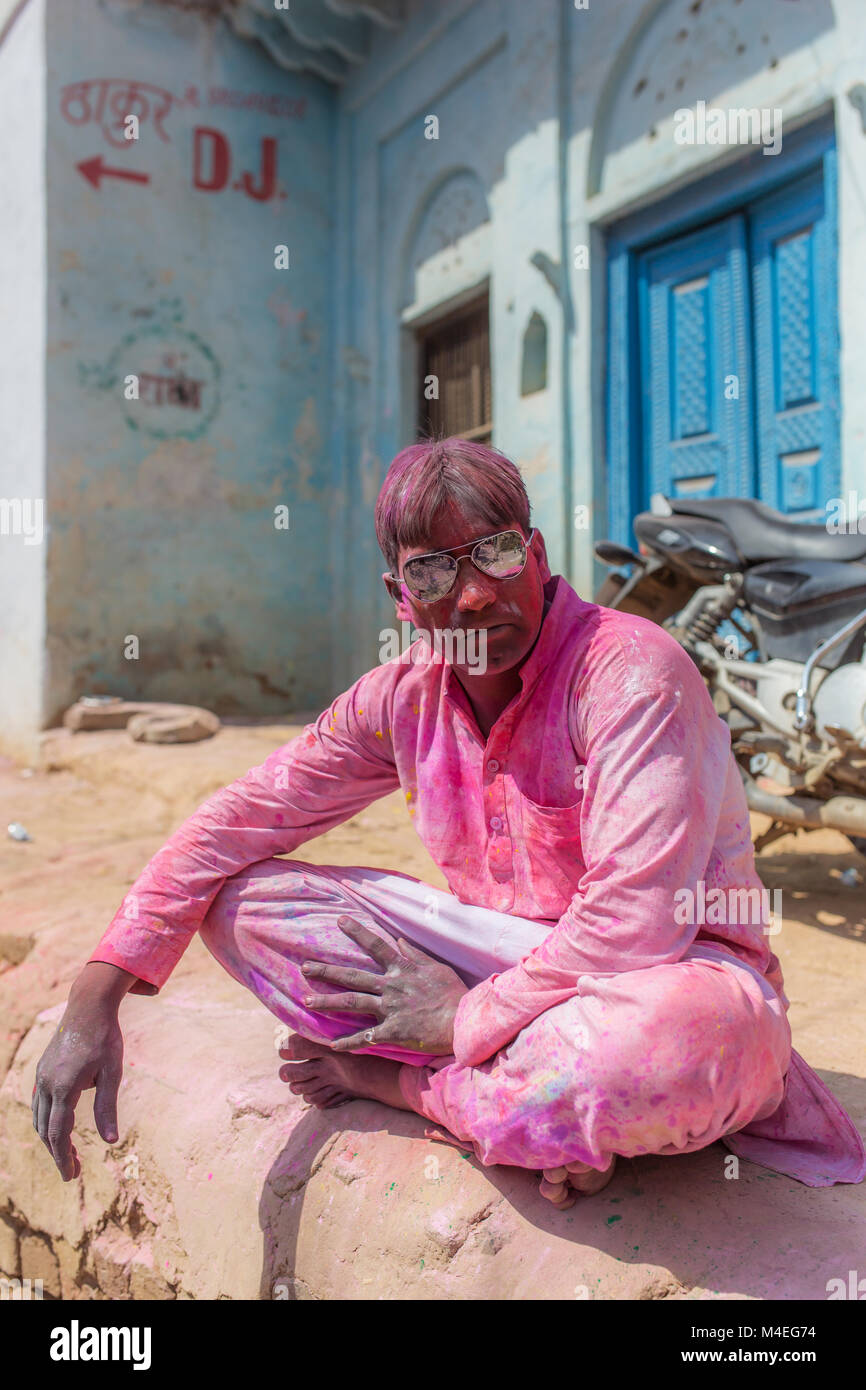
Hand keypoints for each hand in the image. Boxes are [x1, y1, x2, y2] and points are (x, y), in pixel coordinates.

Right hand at [32, 967, 130, 1180]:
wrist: (88, 1007)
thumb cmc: (104, 1039)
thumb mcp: (112, 1073)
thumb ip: (107, 1108)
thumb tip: (111, 1141)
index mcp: (64, 1088)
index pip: (58, 1134)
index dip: (63, 1158)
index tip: (71, 1176)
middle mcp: (47, 1084)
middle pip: (45, 1131)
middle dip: (58, 1153)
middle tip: (74, 1171)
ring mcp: (42, 1077)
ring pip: (39, 1119)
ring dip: (51, 1139)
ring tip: (70, 1154)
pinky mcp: (43, 1070)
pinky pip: (39, 1104)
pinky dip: (47, 1122)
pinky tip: (62, 1127)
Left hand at [300, 915, 467, 1054]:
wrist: (464, 1021)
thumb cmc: (454, 994)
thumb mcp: (437, 968)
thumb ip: (416, 955)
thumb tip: (400, 940)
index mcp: (402, 969)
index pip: (375, 945)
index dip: (356, 932)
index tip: (339, 921)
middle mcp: (391, 987)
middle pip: (352, 976)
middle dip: (326, 971)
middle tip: (304, 967)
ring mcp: (390, 1009)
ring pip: (352, 1003)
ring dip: (327, 1003)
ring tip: (307, 1002)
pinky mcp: (393, 1031)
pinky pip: (365, 1037)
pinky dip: (348, 1042)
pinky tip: (331, 1045)